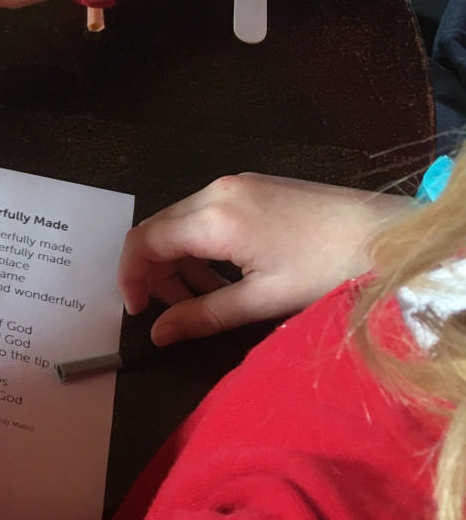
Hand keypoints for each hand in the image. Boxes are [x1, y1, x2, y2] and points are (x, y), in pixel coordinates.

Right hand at [119, 174, 412, 345]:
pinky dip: (201, 244)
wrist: (388, 234)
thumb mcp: (263, 300)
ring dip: (179, 259)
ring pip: (180, 221)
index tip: (139, 312)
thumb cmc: (329, 269)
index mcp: (214, 219)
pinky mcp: (252, 186)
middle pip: (157, 228)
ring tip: (204, 297)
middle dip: (153, 271)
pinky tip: (226, 272)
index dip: (131, 278)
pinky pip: (205, 213)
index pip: (143, 242)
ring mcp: (235, 184)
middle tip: (173, 311)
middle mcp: (216, 191)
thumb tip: (158, 335)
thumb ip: (203, 316)